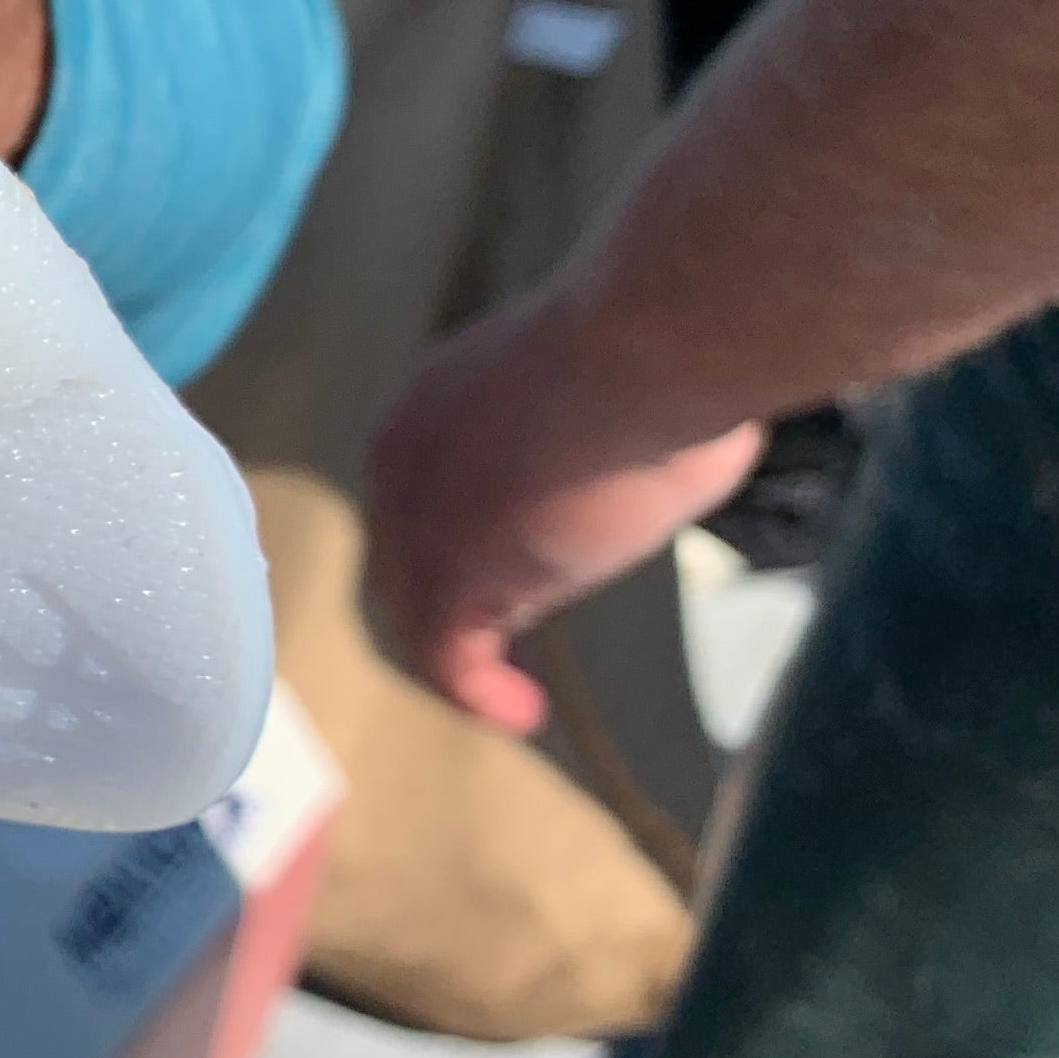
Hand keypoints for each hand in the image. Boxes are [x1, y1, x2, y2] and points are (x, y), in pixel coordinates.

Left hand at [364, 289, 765, 733]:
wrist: (647, 344)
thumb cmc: (657, 348)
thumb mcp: (613, 386)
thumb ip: (603, 429)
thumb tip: (653, 445)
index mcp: (435, 403)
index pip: (419, 494)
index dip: (454, 543)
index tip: (510, 576)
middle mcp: (404, 459)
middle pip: (402, 555)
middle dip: (447, 604)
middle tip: (503, 646)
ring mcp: (417, 521)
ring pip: (417, 612)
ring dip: (462, 659)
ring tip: (513, 696)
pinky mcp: (449, 576)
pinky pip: (446, 656)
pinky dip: (479, 693)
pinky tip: (526, 712)